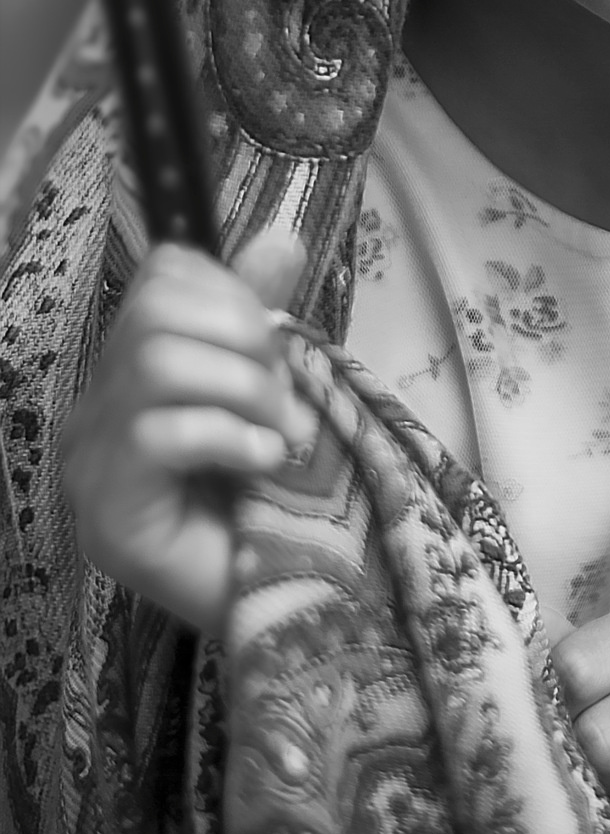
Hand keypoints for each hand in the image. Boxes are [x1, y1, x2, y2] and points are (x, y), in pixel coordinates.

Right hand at [59, 228, 313, 636]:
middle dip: (245, 340)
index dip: (229, 291)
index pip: (158, 277)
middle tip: (287, 398)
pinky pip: (157, 434)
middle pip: (155, 312)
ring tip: (281, 433)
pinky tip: (264, 462)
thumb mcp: (277, 390)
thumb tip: (280, 234)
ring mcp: (92, 467)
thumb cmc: (281, 495)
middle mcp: (100, 411)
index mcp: (136, 371)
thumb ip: (264, 314)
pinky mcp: (108, 516)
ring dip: (243, 389)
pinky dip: (229, 436)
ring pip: (154, 365)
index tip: (276, 344)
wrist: (293, 599)